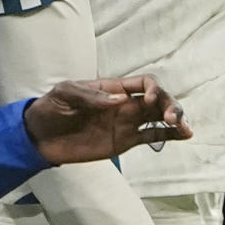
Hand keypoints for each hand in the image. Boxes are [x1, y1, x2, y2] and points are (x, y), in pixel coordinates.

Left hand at [22, 75, 191, 165]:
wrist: (39, 137)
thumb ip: (90, 96)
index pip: (142, 83)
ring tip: (185, 128)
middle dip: (169, 105)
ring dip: (175, 119)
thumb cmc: (50, 108)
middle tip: (172, 117)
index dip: (151, 89)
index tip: (148, 100)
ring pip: (159, 118)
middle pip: (157, 99)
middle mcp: (124, 104)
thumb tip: (119, 101)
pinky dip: (169, 136)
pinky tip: (183, 136)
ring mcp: (126, 123)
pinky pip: (152, 136)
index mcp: (112, 88)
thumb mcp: (64, 93)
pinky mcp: (125, 142)